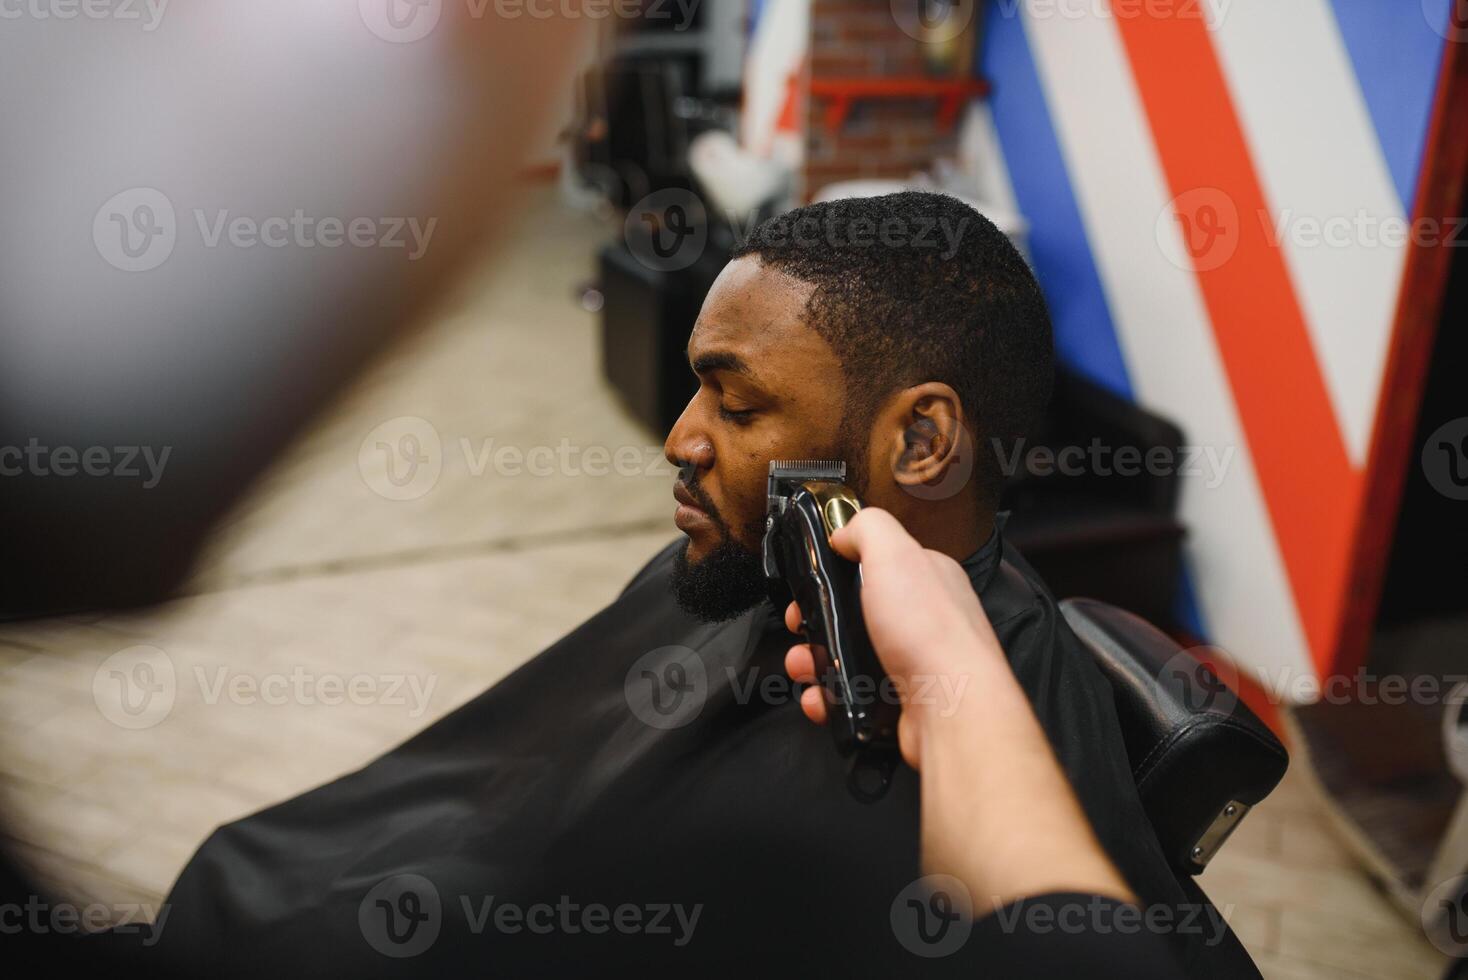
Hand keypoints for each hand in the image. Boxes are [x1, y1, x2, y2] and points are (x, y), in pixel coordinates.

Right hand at [782, 507, 1006, 768]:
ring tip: (802, 667)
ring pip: (850, 656)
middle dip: (817, 621)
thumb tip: (843, 531)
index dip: (837, 571)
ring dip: (815, 661)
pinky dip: (829, 697)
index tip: (811, 582)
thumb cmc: (931, 632)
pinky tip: (819, 697)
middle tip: (798, 626)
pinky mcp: (900, 701)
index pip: (876, 564)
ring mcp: (911, 662)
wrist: (951, 709)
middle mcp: (922, 619)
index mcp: (926, 578)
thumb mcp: (895, 554)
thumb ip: (868, 529)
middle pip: (855, 613)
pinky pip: (854, 694)